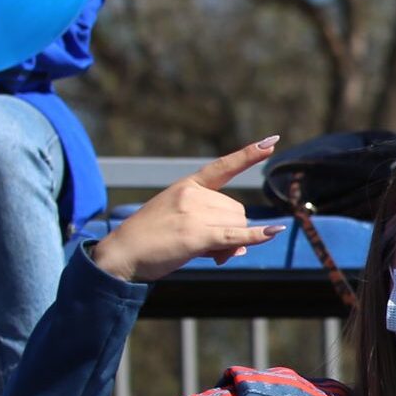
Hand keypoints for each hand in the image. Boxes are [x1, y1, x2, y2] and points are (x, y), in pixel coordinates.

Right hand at [92, 138, 287, 282]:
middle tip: (210, 249)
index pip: (223, 166)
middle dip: (232, 231)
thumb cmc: (151, 241)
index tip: (272, 140)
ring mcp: (195, 212)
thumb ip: (213, 230)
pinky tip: (274, 232)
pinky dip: (256, 236)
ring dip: (230, 244)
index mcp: (188, 185)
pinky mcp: (197, 234)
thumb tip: (242, 247)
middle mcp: (193, 193)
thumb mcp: (182, 225)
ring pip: (238, 225)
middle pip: (237, 211)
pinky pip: (235, 235)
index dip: (249, 155)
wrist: (121, 254)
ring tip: (205, 254)